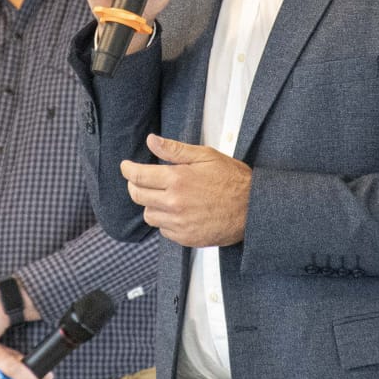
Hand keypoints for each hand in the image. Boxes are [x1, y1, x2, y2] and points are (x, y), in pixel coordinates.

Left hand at [120, 134, 251, 247]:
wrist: (253, 209)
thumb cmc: (232, 179)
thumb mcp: (205, 156)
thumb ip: (175, 149)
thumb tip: (151, 140)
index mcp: (177, 179)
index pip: (138, 176)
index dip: (127, 170)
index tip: (125, 167)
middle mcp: (174, 203)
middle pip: (138, 196)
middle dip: (135, 186)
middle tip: (141, 180)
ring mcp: (179, 223)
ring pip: (149, 215)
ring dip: (151, 204)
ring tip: (165, 196)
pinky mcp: (185, 238)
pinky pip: (163, 230)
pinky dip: (165, 220)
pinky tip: (178, 211)